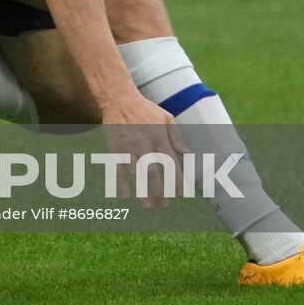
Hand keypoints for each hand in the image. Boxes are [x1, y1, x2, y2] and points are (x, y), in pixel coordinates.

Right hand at [102, 94, 187, 208]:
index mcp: (158, 137)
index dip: (177, 179)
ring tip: (147, 206)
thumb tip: (189, 156)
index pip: (170, 163)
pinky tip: (124, 195)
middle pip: (152, 172)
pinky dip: (119, 182)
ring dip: (140, 191)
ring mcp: (127, 146)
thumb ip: (177, 138)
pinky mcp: (114, 147)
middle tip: (164, 205)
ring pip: (134, 173)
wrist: (118, 98)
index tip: (182, 194)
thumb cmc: (145, 109)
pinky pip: (116, 168)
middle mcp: (143, 143)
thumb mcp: (166, 118)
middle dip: (159, 191)